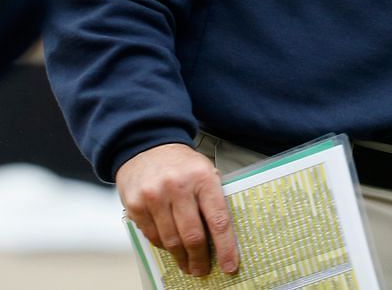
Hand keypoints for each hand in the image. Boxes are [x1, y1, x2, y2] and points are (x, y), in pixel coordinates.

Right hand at [116, 143, 238, 276]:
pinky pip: (153, 236)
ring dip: (181, 258)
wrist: (147, 146)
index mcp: (203, 178)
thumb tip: (222, 237)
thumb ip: (213, 199)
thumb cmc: (182, 164)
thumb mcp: (205, 172)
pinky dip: (164, 246)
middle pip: (193, 236)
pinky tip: (171, 248)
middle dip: (200, 259)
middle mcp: (178, 187)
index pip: (218, 220)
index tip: (230, 265)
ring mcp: (154, 197)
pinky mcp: (135, 206)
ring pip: (171, 241)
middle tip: (203, 270)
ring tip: (188, 265)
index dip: (226, 247)